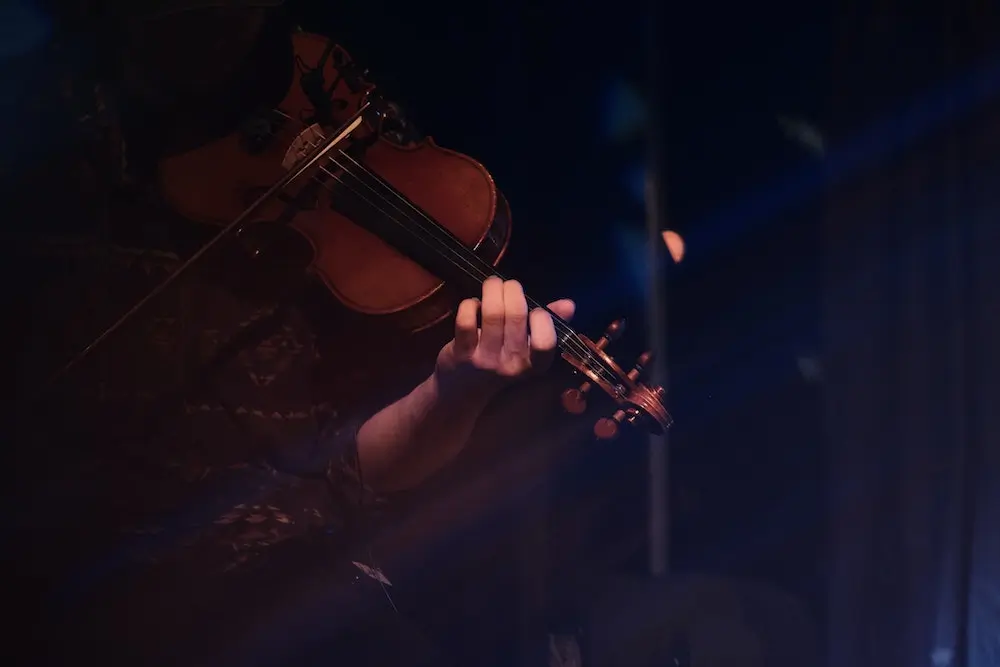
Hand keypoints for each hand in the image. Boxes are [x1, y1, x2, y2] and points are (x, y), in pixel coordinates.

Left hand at [435, 277, 575, 395]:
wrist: (463, 391)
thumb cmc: (501, 361)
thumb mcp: (528, 349)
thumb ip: (549, 324)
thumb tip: (569, 304)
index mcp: (535, 364)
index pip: (545, 341)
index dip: (541, 317)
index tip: (534, 309)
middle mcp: (512, 365)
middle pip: (516, 316)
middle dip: (512, 290)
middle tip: (508, 285)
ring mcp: (486, 360)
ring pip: (492, 313)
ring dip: (492, 290)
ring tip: (492, 284)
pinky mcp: (462, 354)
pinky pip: (467, 320)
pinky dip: (469, 305)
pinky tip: (473, 305)